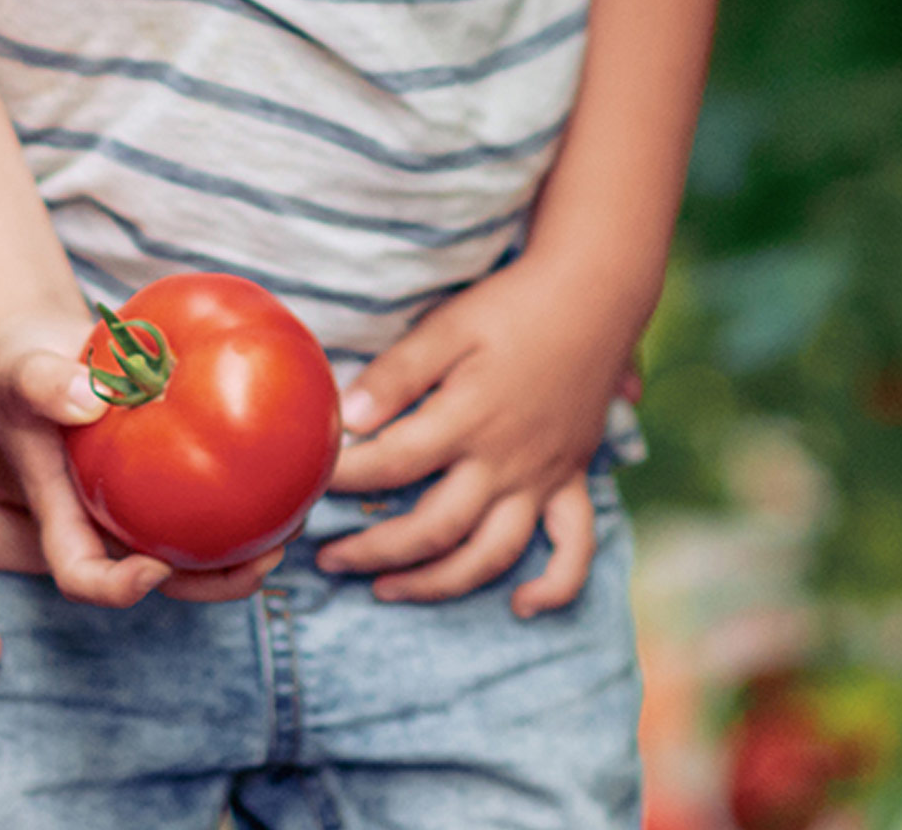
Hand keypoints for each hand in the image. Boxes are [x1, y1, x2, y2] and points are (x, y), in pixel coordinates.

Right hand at [0, 326, 276, 610]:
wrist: (41, 356)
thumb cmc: (21, 370)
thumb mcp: (22, 371)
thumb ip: (45, 384)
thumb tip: (89, 398)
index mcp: (66, 519)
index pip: (83, 576)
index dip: (119, 590)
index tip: (157, 568)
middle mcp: (107, 525)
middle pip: (164, 580)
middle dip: (216, 583)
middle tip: (265, 557)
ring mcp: (140, 507)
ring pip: (198, 547)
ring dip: (248, 549)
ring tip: (296, 519)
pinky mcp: (168, 479)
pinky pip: (211, 498)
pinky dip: (251, 493)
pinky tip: (292, 465)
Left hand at [318, 254, 634, 612]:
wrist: (593, 295)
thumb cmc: (511, 306)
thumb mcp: (447, 326)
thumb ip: (397, 374)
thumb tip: (347, 416)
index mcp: (468, 420)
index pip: (392, 464)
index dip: (344, 480)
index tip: (307, 485)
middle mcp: (505, 462)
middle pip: (434, 529)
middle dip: (374, 552)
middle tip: (327, 559)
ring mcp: (542, 477)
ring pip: (490, 554)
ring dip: (438, 584)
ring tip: (387, 590)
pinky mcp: (572, 479)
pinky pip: (573, 550)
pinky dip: (554, 587)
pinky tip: (523, 607)